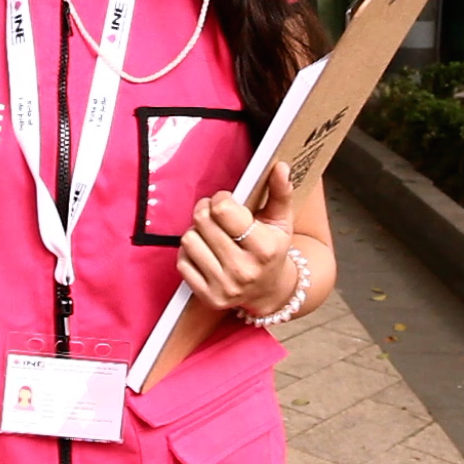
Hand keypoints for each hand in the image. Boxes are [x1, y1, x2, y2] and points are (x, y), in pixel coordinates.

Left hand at [177, 161, 298, 314]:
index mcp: (264, 248)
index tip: (227, 201)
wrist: (269, 291)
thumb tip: (280, 167)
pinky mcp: (207, 297)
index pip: (223, 210)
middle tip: (216, 214)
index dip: (221, 199)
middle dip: (206, 211)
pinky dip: (190, 253)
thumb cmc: (273, 250)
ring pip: (188, 239)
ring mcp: (224, 286)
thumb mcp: (281, 221)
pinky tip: (206, 252)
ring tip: (212, 234)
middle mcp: (243, 270)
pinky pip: (182, 261)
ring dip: (197, 232)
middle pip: (202, 221)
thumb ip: (280, 192)